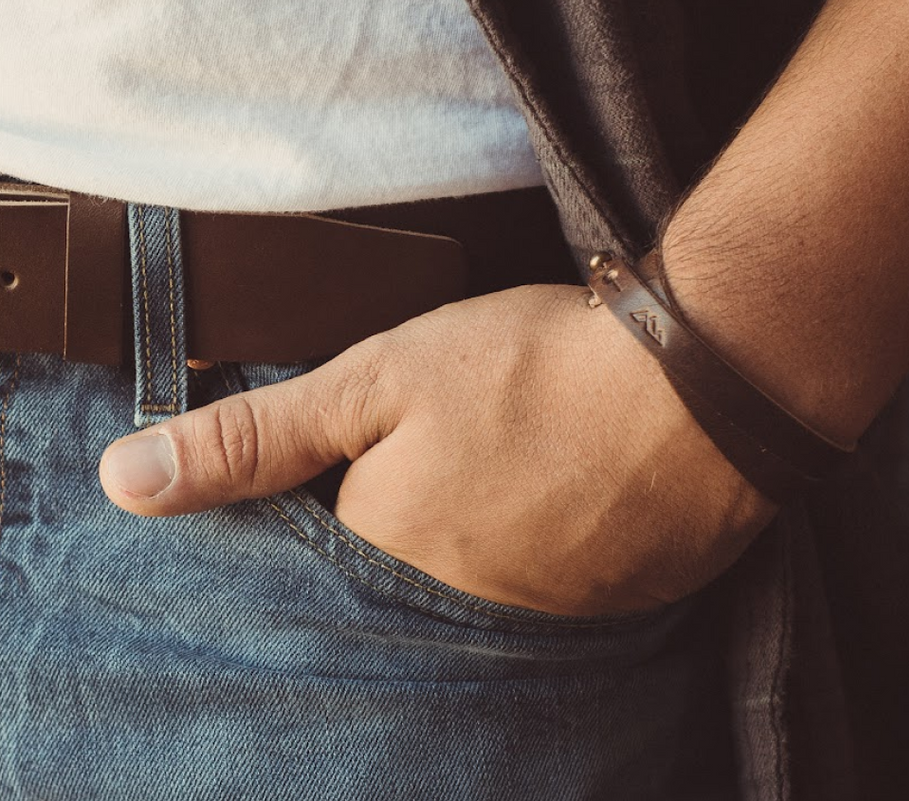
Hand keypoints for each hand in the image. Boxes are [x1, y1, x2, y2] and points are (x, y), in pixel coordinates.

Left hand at [99, 284, 776, 615]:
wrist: (697, 387)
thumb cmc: (530, 371)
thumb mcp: (375, 379)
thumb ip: (255, 438)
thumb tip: (126, 482)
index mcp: (381, 558)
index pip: (310, 564)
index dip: (320, 503)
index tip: (351, 461)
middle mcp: (451, 615)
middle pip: (392, 580)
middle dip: (399, 522)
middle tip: (448, 460)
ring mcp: (533, 621)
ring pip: (466, 588)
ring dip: (470, 537)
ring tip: (501, 476)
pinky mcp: (601, 607)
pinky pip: (537, 593)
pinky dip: (532, 549)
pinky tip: (554, 496)